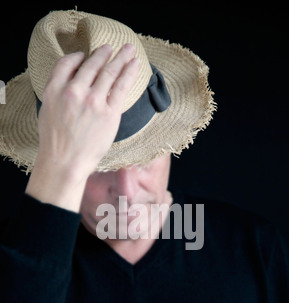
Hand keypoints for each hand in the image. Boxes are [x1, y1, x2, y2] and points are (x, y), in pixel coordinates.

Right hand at [26, 44, 139, 210]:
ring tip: (128, 49)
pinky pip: (121, 86)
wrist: (65, 163)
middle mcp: (74, 91)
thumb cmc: (55, 142)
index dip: (78, 57)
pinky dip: (129, 72)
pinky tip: (135, 64)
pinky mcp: (109, 112)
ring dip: (121, 57)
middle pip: (92, 64)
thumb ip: (59, 93)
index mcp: (54, 89)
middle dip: (104, 53)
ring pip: (109, 72)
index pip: (67, 63)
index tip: (85, 56)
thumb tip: (75, 82)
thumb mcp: (47, 111)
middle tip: (112, 46)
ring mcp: (93, 101)